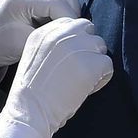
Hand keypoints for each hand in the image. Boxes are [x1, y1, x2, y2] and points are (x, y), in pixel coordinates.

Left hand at [0, 0, 80, 69]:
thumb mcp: (21, 45)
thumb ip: (46, 38)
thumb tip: (70, 36)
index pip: (56, 3)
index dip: (69, 20)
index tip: (73, 38)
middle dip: (72, 13)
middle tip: (71, 33)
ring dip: (70, 11)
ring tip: (63, 30)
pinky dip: (64, 11)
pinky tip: (58, 26)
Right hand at [0, 16, 112, 137]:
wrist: (29, 113)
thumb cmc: (32, 94)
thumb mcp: (33, 58)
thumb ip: (52, 45)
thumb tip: (79, 43)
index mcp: (43, 33)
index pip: (72, 24)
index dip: (76, 41)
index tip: (70, 60)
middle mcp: (60, 35)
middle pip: (89, 31)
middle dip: (88, 48)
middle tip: (79, 69)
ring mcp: (76, 48)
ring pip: (100, 47)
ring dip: (95, 63)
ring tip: (82, 80)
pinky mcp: (90, 64)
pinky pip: (108, 65)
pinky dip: (102, 79)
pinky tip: (87, 89)